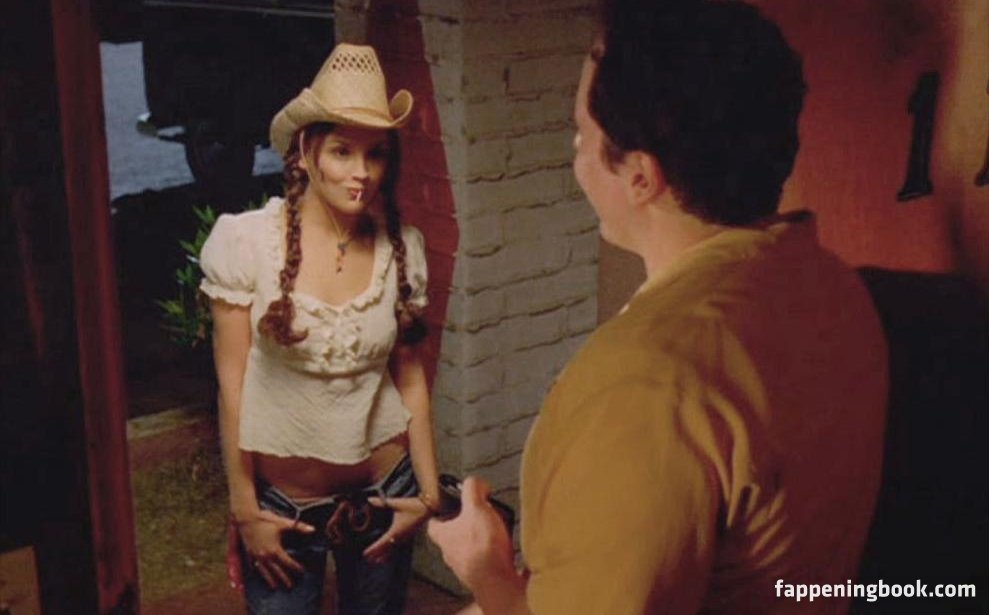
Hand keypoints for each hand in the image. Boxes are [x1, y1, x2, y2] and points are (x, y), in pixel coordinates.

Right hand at [238, 510, 314, 588]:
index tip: (302, 571)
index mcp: (275, 550)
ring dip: (270, 579)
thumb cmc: (265, 519)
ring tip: (275, 587)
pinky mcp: (249, 553)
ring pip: (264, 571)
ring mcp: (256, 556)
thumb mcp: (283, 523)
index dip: (296, 567)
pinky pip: (254, 566)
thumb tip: (313, 529)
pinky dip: (258, 571)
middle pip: (277, 570)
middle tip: (290, 586)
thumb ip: (299, 527)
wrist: (246, 518)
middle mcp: (265, 556)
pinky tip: (260, 574)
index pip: (288, 562)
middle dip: (284, 578)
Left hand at [364, 496, 429, 563]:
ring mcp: (406, 537)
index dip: (373, 549)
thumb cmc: (412, 505)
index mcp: (396, 530)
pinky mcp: (409, 535)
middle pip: (387, 549)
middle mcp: (401, 536)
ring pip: (393, 549)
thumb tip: (369, 499)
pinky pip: (398, 546)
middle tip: (368, 560)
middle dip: (377, 554)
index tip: (365, 554)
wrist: (428, 507)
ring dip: (385, 555)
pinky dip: (392, 551)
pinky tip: (390, 551)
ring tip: (377, 561)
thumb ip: (381, 502)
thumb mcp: (396, 503)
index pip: (382, 542)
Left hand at [426, 477, 516, 594]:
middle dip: (465, 528)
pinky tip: (505, 549)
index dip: (440, 515)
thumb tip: (476, 482)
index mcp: (444, 536)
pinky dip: (493, 556)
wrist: (497, 581)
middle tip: (478, 517)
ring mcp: (466, 568)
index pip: (434, 524)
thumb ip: (473, 489)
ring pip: (469, 551)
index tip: (447, 507)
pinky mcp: (483, 577)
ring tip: (496, 533)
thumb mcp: (476, 506)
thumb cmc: (481, 548)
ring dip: (480, 543)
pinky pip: (486, 563)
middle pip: (453, 538)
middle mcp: (451, 554)